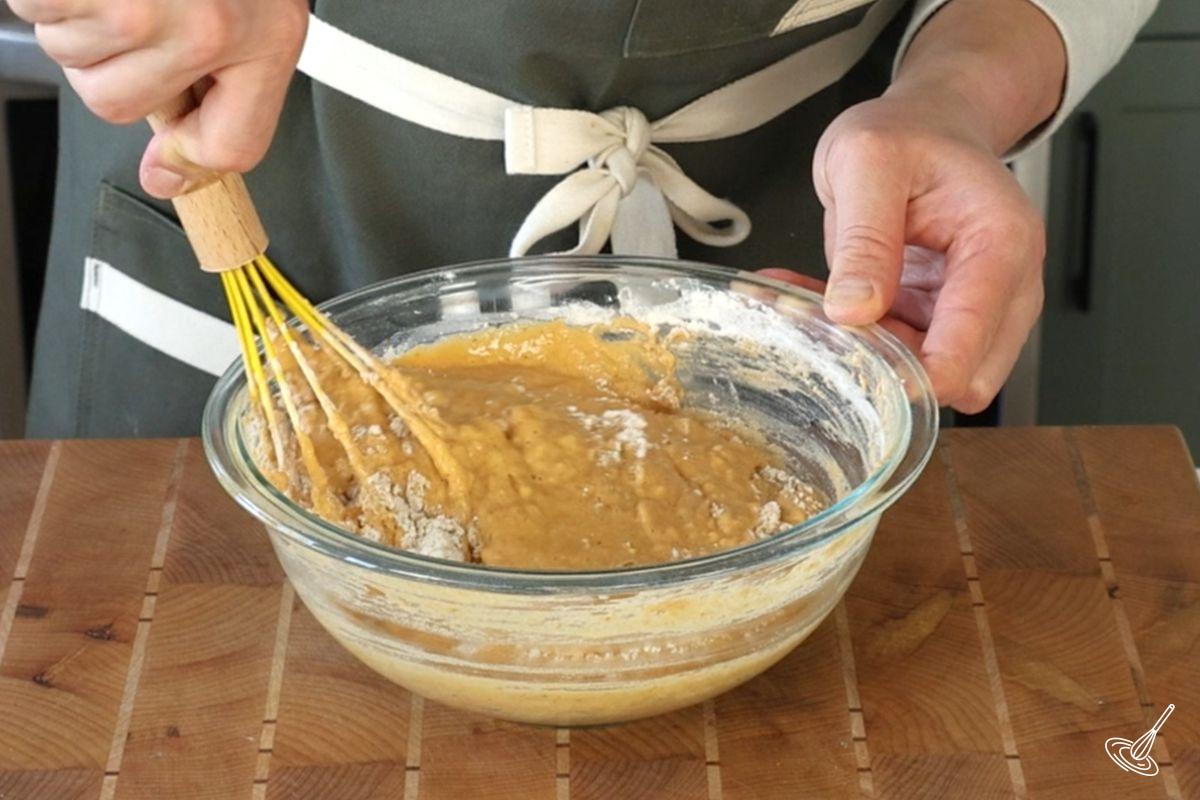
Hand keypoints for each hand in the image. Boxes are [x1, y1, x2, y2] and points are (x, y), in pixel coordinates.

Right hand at [8, 0, 307, 197]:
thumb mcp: (253, 8)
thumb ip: (227, 96)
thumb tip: (168, 173)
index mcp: (261, 35)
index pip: (232, 145)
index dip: (192, 163)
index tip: (167, 168)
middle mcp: (202, 25)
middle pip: (120, 105)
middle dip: (117, 62)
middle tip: (139, 7)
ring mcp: (134, 4)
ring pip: (73, 58)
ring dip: (79, 18)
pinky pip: (37, 12)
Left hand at [802, 93, 1045, 413]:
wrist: (927, 124)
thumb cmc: (911, 133)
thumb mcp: (868, 164)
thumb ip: (865, 238)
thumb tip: (854, 310)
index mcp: (1000, 245)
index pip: (971, 346)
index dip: (917, 376)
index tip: (858, 368)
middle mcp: (1001, 285)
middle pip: (963, 377)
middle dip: (892, 372)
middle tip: (824, 336)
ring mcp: (971, 306)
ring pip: (925, 374)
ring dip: (862, 356)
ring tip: (799, 310)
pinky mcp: (936, 317)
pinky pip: (896, 353)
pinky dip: (850, 339)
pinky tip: (804, 303)